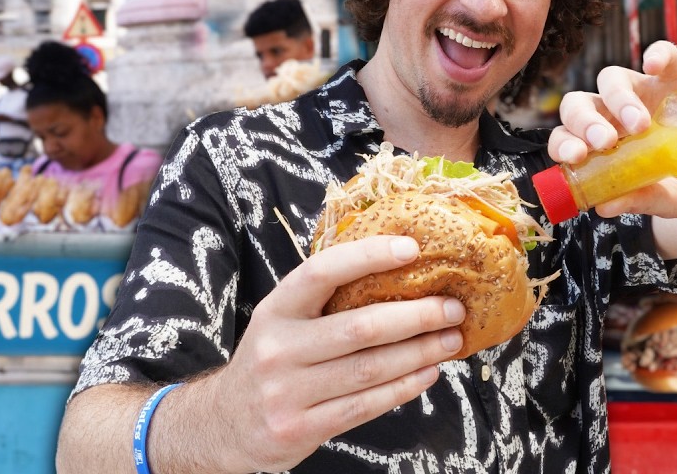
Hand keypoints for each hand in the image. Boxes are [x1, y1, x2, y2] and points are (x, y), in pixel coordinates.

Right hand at [205, 234, 465, 471]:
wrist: (224, 425)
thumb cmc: (271, 362)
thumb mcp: (281, 322)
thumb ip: (324, 301)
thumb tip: (398, 270)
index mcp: (275, 311)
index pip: (321, 273)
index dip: (367, 256)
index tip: (411, 248)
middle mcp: (278, 349)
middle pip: (360, 327)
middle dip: (416, 316)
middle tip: (452, 308)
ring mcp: (287, 392)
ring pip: (370, 369)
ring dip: (419, 353)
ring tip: (451, 340)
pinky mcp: (301, 428)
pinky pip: (366, 405)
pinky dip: (403, 388)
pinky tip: (427, 373)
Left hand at [547, 39, 676, 220]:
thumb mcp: (673, 200)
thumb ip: (642, 200)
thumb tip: (602, 207)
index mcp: (605, 146)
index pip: (569, 137)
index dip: (564, 144)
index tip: (577, 157)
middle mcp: (616, 115)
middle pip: (581, 104)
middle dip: (585, 122)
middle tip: (604, 143)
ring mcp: (647, 91)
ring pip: (611, 79)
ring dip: (617, 99)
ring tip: (640, 124)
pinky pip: (663, 55)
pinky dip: (656, 55)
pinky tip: (654, 65)